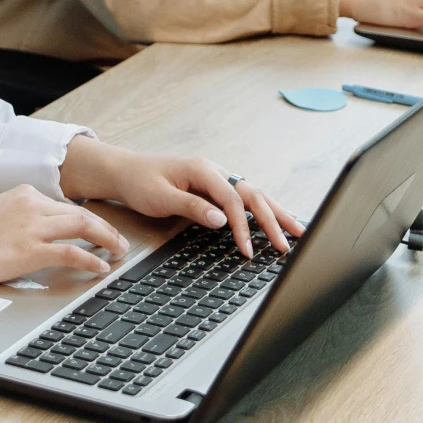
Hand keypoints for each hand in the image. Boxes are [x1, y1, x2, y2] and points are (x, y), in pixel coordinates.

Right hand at [0, 183, 129, 287]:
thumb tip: (42, 233)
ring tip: (119, 253)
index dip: (89, 221)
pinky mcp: (29, 250)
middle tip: (120, 243)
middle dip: (106, 229)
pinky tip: (100, 268)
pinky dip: (90, 259)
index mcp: (24, 194)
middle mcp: (31, 204)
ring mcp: (32, 226)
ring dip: (106, 240)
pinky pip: (71, 252)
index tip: (101, 232)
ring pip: (82, 227)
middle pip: (81, 214)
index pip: (66, 207)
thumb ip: (21, 218)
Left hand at [58, 137, 302, 258]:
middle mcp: (215, 171)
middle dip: (273, 219)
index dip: (243, 227)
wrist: (125, 171)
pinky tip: (275, 219)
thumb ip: (192, 207)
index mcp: (204, 171)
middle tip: (289, 244)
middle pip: (252, 194)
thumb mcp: (161, 197)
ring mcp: (216, 178)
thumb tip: (222, 220)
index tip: (248, 252)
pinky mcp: (214, 187)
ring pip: (253, 194)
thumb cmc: (140, 183)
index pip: (233, 200)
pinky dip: (262, 209)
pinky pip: (244, 198)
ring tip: (298, 230)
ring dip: (275, 212)